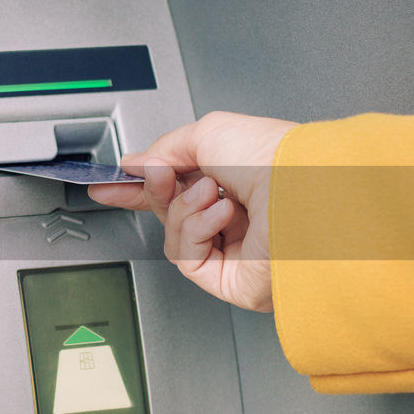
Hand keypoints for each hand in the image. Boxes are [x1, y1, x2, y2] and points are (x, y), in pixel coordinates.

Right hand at [87, 111, 295, 310]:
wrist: (302, 189)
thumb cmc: (275, 157)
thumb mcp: (208, 133)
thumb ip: (166, 148)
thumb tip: (138, 163)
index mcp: (240, 181)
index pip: (179, 188)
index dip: (141, 186)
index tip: (111, 184)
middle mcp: (241, 217)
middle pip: (172, 212)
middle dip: (157, 193)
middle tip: (156, 176)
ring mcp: (238, 249)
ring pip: (176, 235)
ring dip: (183, 209)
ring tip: (209, 191)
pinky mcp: (233, 280)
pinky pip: (188, 259)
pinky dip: (196, 232)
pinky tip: (221, 215)